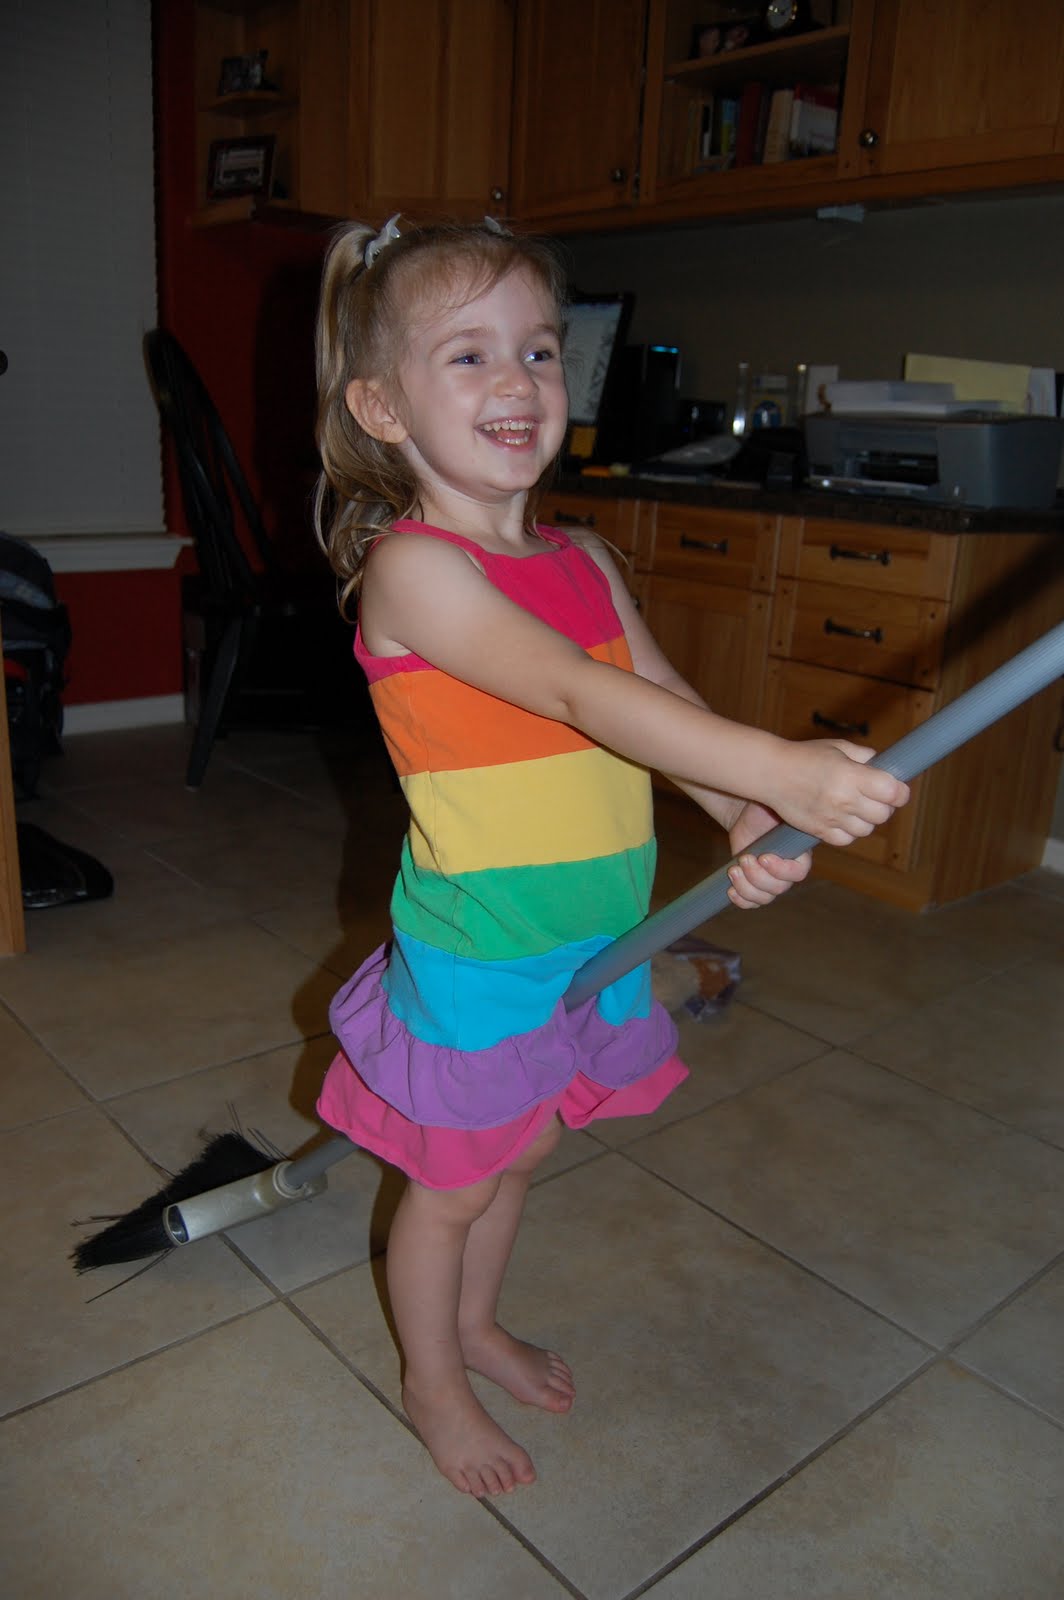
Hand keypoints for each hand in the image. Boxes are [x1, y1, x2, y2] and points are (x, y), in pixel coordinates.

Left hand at [727, 801, 810, 908]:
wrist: (745, 814)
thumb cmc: (764, 809)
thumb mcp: (778, 808)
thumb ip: (789, 814)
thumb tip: (797, 808)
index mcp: (799, 855)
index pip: (797, 873)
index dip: (780, 870)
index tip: (763, 857)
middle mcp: (787, 871)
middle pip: (778, 888)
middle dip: (757, 877)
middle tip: (743, 859)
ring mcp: (770, 879)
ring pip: (764, 897)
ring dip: (746, 887)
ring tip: (733, 870)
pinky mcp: (753, 883)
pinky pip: (751, 902)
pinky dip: (741, 900)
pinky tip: (730, 890)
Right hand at [768, 740, 908, 846]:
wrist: (771, 773)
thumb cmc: (804, 756)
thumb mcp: (836, 747)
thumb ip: (862, 755)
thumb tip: (881, 763)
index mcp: (851, 775)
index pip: (893, 792)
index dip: (900, 792)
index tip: (897, 788)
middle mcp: (844, 798)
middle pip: (883, 814)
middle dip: (884, 806)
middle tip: (875, 796)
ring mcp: (831, 817)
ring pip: (866, 829)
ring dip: (866, 820)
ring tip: (855, 807)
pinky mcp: (819, 831)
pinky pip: (846, 840)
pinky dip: (848, 831)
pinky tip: (841, 818)